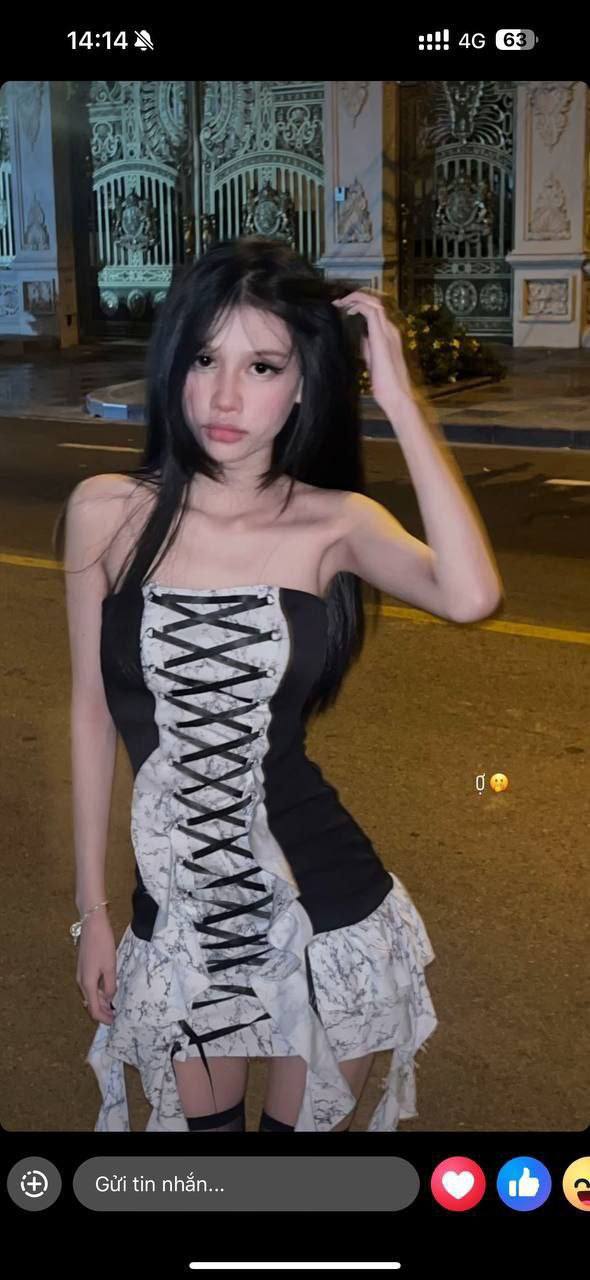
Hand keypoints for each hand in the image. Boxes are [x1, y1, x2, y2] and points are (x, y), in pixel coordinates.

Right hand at [76, 912, 116, 1024]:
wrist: (91, 925)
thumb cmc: (102, 944)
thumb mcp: (110, 966)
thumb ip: (110, 985)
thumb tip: (110, 999)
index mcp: (87, 983)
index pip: (93, 1009)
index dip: (103, 1018)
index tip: (114, 1022)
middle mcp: (81, 981)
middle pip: (90, 1003)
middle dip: (102, 1011)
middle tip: (116, 1015)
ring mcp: (81, 974)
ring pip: (90, 994)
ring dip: (101, 1002)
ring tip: (114, 1005)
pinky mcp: (83, 967)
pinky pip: (90, 986)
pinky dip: (98, 992)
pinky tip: (108, 989)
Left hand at [333, 290, 414, 414]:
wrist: (396, 396)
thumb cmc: (385, 383)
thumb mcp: (372, 360)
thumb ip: (366, 346)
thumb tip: (356, 336)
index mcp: (389, 334)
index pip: (374, 310)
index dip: (358, 303)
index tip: (342, 306)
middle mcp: (391, 329)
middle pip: (375, 301)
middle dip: (355, 297)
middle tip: (337, 301)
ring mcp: (388, 332)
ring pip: (374, 303)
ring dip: (355, 298)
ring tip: (340, 302)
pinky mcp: (382, 338)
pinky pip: (372, 312)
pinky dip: (358, 307)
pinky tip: (348, 310)